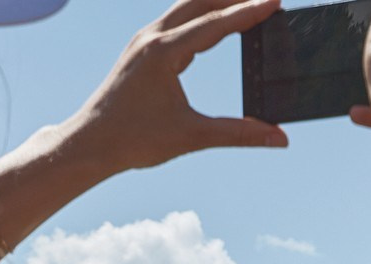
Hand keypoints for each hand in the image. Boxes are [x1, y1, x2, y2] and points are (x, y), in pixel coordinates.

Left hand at [65, 0, 289, 176]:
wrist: (90, 143)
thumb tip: (279, 137)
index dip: (248, 12)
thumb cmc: (134, 139)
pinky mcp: (141, 50)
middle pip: (199, 2)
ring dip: (215, 2)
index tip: (274, 1)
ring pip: (185, 8)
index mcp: (163, 52)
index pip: (214, 24)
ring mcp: (144, 41)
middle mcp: (151, 38)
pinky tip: (212, 22)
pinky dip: (199, 16)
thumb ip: (239, 134)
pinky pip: (175, 22)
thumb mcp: (192, 136)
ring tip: (244, 2)